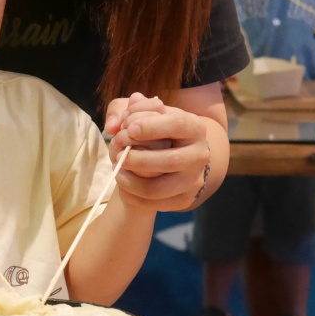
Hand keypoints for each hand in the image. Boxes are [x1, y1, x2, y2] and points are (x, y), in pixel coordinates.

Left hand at [104, 93, 210, 211]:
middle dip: (138, 158)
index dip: (151, 126)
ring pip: (158, 188)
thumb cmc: (152, 129)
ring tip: (117, 168)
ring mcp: (193, 180)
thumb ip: (125, 111)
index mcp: (194, 127)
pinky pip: (153, 204)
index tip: (129, 128)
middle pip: (171, 160)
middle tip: (118, 154)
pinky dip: (131, 194)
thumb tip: (114, 123)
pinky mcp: (183, 200)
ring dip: (131, 180)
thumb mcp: (140, 113)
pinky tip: (123, 180)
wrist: (168, 155)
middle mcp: (199, 154)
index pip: (178, 124)